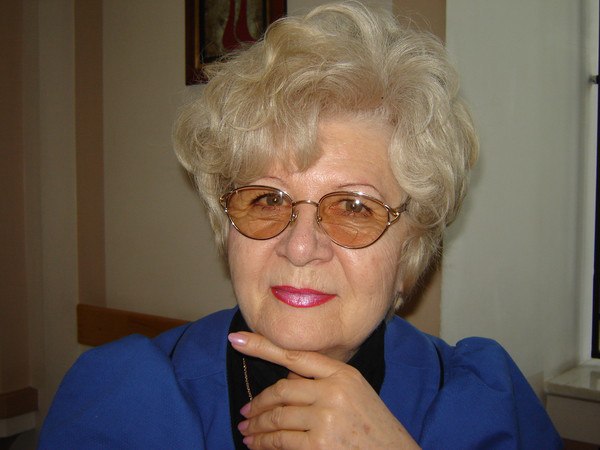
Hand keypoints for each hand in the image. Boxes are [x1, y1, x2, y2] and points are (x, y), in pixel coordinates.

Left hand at [228, 332, 419, 449]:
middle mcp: (335, 391)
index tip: (235, 339)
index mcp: (344, 374)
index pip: (295, 355)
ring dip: (257, 426)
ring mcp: (326, 418)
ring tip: (247, 432)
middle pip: (281, 390)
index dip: (261, 346)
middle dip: (258, 403)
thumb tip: (286, 378)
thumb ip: (323, 382)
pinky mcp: (319, 445)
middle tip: (245, 413)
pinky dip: (263, 444)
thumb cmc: (374, 429)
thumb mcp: (355, 394)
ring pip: (277, 417)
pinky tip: (256, 446)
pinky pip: (280, 441)